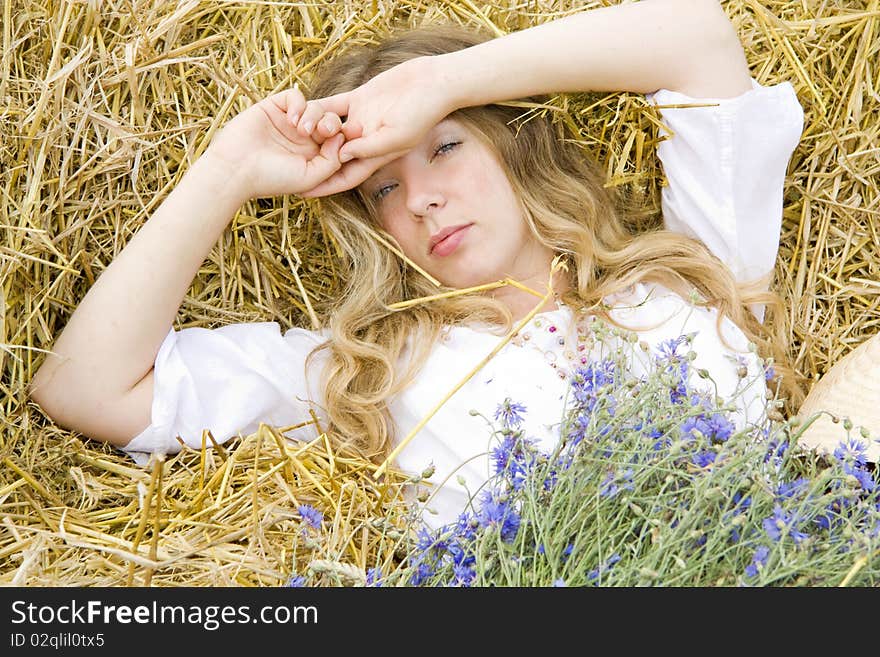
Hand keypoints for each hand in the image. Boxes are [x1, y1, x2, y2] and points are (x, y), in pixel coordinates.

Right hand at [204, 85, 345, 199]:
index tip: (356, 132)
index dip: (348, 134)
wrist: (236, 169)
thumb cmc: (272, 179)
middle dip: (333, 123)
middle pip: (330, 120)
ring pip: (315, 107)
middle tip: (326, 129)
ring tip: (302, 130)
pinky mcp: (273, 108)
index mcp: (314, 155)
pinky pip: (295, 96)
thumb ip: (332, 161)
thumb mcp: (310, 177)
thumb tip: (342, 138)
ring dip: (314, 115)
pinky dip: (299, 104)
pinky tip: (293, 119)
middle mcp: (304, 138)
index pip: (338, 139)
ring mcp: (289, 122)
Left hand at [293, 56, 456, 196]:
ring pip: (330, 129)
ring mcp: (362, 119)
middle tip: (286, 166)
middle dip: (312, 162)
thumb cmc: (423, 112)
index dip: (324, 186)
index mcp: (376, 155)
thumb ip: (369, 147)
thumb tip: (340, 157)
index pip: (346, 176)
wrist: (434, 83)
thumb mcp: (397, 135)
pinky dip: (320, 108)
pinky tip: (301, 108)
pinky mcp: (361, 99)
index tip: (303, 192)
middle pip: (333, 156)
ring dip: (314, 130)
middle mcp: (366, 140)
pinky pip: (334, 106)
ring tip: (294, 130)